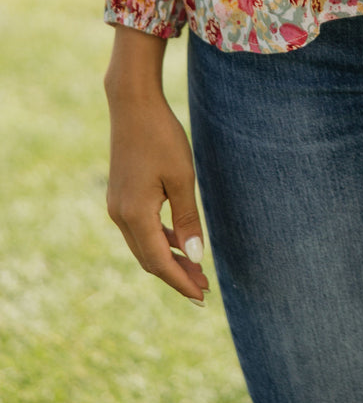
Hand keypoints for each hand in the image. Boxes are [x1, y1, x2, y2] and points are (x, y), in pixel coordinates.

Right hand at [106, 86, 209, 304]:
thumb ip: (187, 219)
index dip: (181, 281)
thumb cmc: (162, 137)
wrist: (133, 105)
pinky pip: (140, 229)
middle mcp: (120, 216)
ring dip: (168, 258)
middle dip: (176, 275)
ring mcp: (117, 206)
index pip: (159, 262)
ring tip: (195, 269)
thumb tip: (194, 257)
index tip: (202, 297)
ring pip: (144, 246)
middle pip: (149, 259)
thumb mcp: (182, 177)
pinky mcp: (120, 196)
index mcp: (135, 215)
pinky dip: (159, 239)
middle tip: (204, 288)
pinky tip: (178, 240)